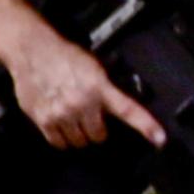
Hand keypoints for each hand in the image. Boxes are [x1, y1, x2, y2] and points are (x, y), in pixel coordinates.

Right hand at [9, 25, 162, 151]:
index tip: (160, 140)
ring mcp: (62, 114)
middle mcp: (82, 103)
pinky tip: (60, 122)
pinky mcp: (44, 120)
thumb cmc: (64, 56)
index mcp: (99, 88)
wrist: (33, 50)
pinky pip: (59, 143)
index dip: (146, 126)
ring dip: (78, 134)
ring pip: (79, 142)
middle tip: (89, 117)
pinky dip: (61, 138)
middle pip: (98, 137)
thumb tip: (117, 107)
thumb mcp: (93, 67)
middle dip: (96, 130)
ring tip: (72, 117)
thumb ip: (106, 89)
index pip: (128, 110)